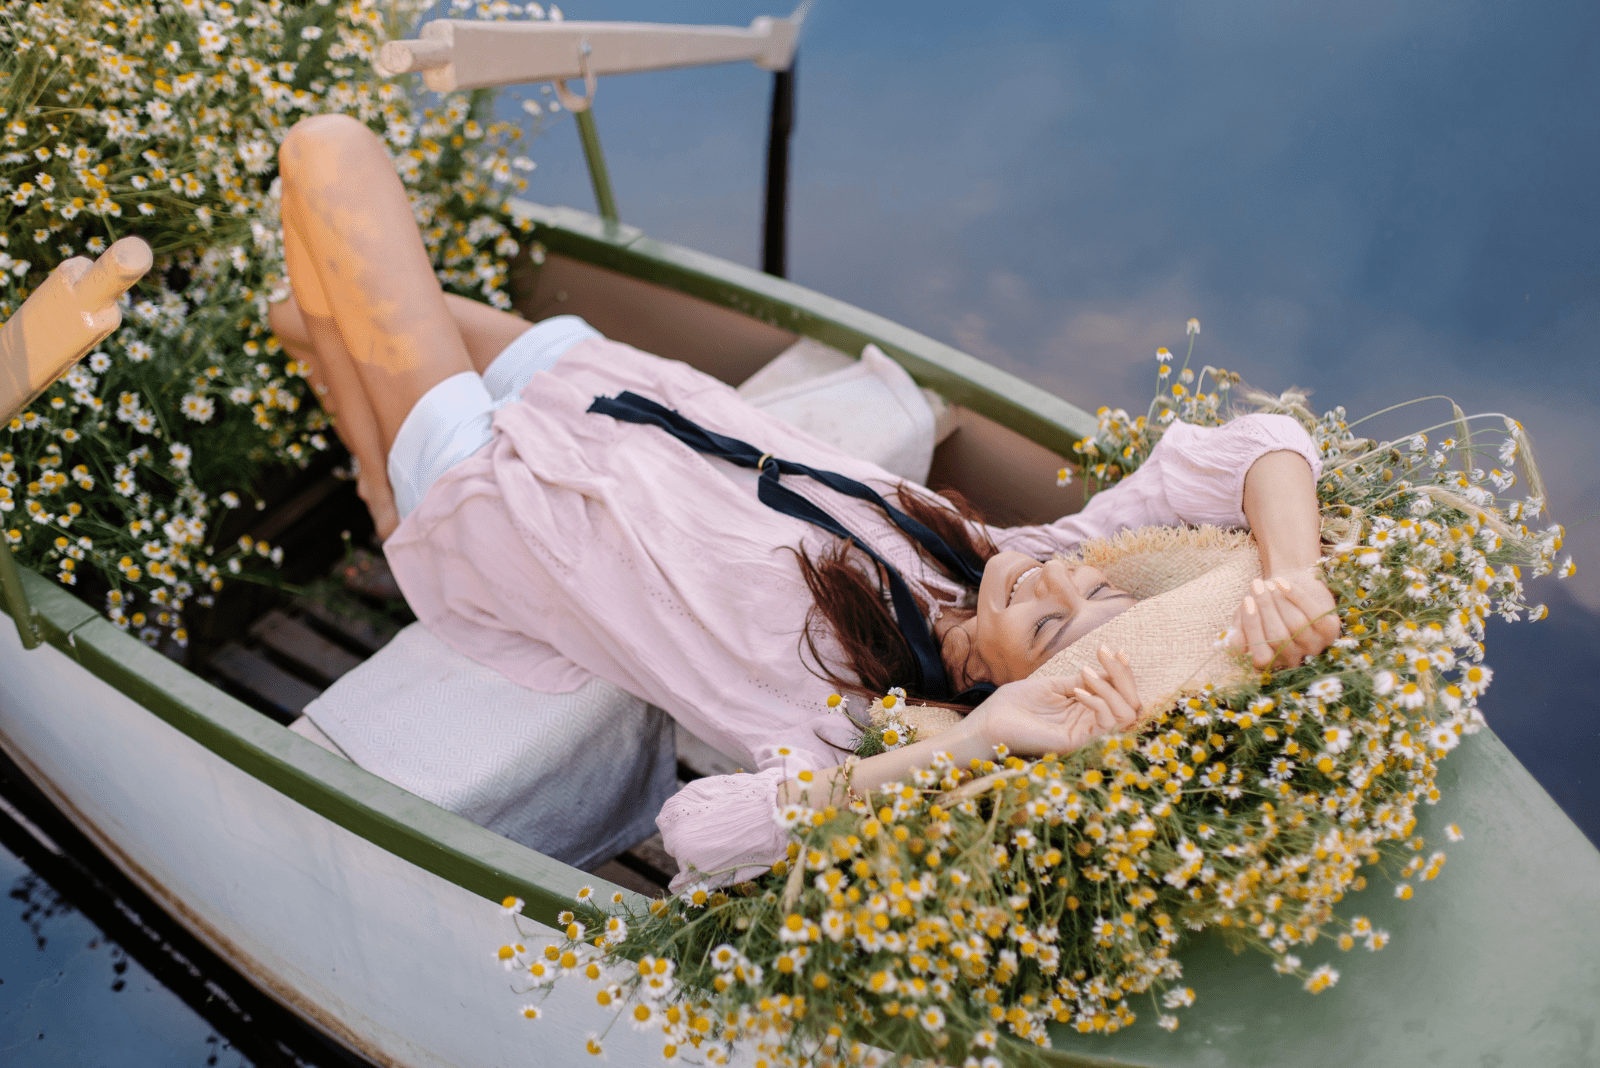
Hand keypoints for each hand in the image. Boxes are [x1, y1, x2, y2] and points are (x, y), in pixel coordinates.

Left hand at [971, 645, 1141, 757]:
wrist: (988, 723)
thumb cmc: (1013, 705)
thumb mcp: (1051, 686)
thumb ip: (1079, 681)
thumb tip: (1105, 672)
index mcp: (1083, 712)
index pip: (1119, 695)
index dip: (1121, 671)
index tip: (1113, 648)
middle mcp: (1089, 724)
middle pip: (1131, 704)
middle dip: (1123, 675)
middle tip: (1108, 653)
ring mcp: (1085, 735)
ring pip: (1126, 713)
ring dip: (1112, 687)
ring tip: (1087, 672)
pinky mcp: (1077, 742)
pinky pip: (1106, 723)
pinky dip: (1099, 701)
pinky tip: (1078, 690)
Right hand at [1227, 569, 1339, 669]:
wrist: (1286, 585)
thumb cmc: (1262, 605)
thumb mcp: (1245, 617)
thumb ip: (1238, 632)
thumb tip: (1232, 647)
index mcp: (1272, 662)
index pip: (1261, 656)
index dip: (1253, 629)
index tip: (1246, 602)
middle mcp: (1296, 660)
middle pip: (1279, 639)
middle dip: (1266, 609)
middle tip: (1256, 587)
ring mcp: (1316, 646)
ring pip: (1296, 625)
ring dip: (1280, 600)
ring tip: (1270, 583)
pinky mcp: (1331, 629)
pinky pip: (1314, 614)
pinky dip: (1297, 596)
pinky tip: (1283, 583)